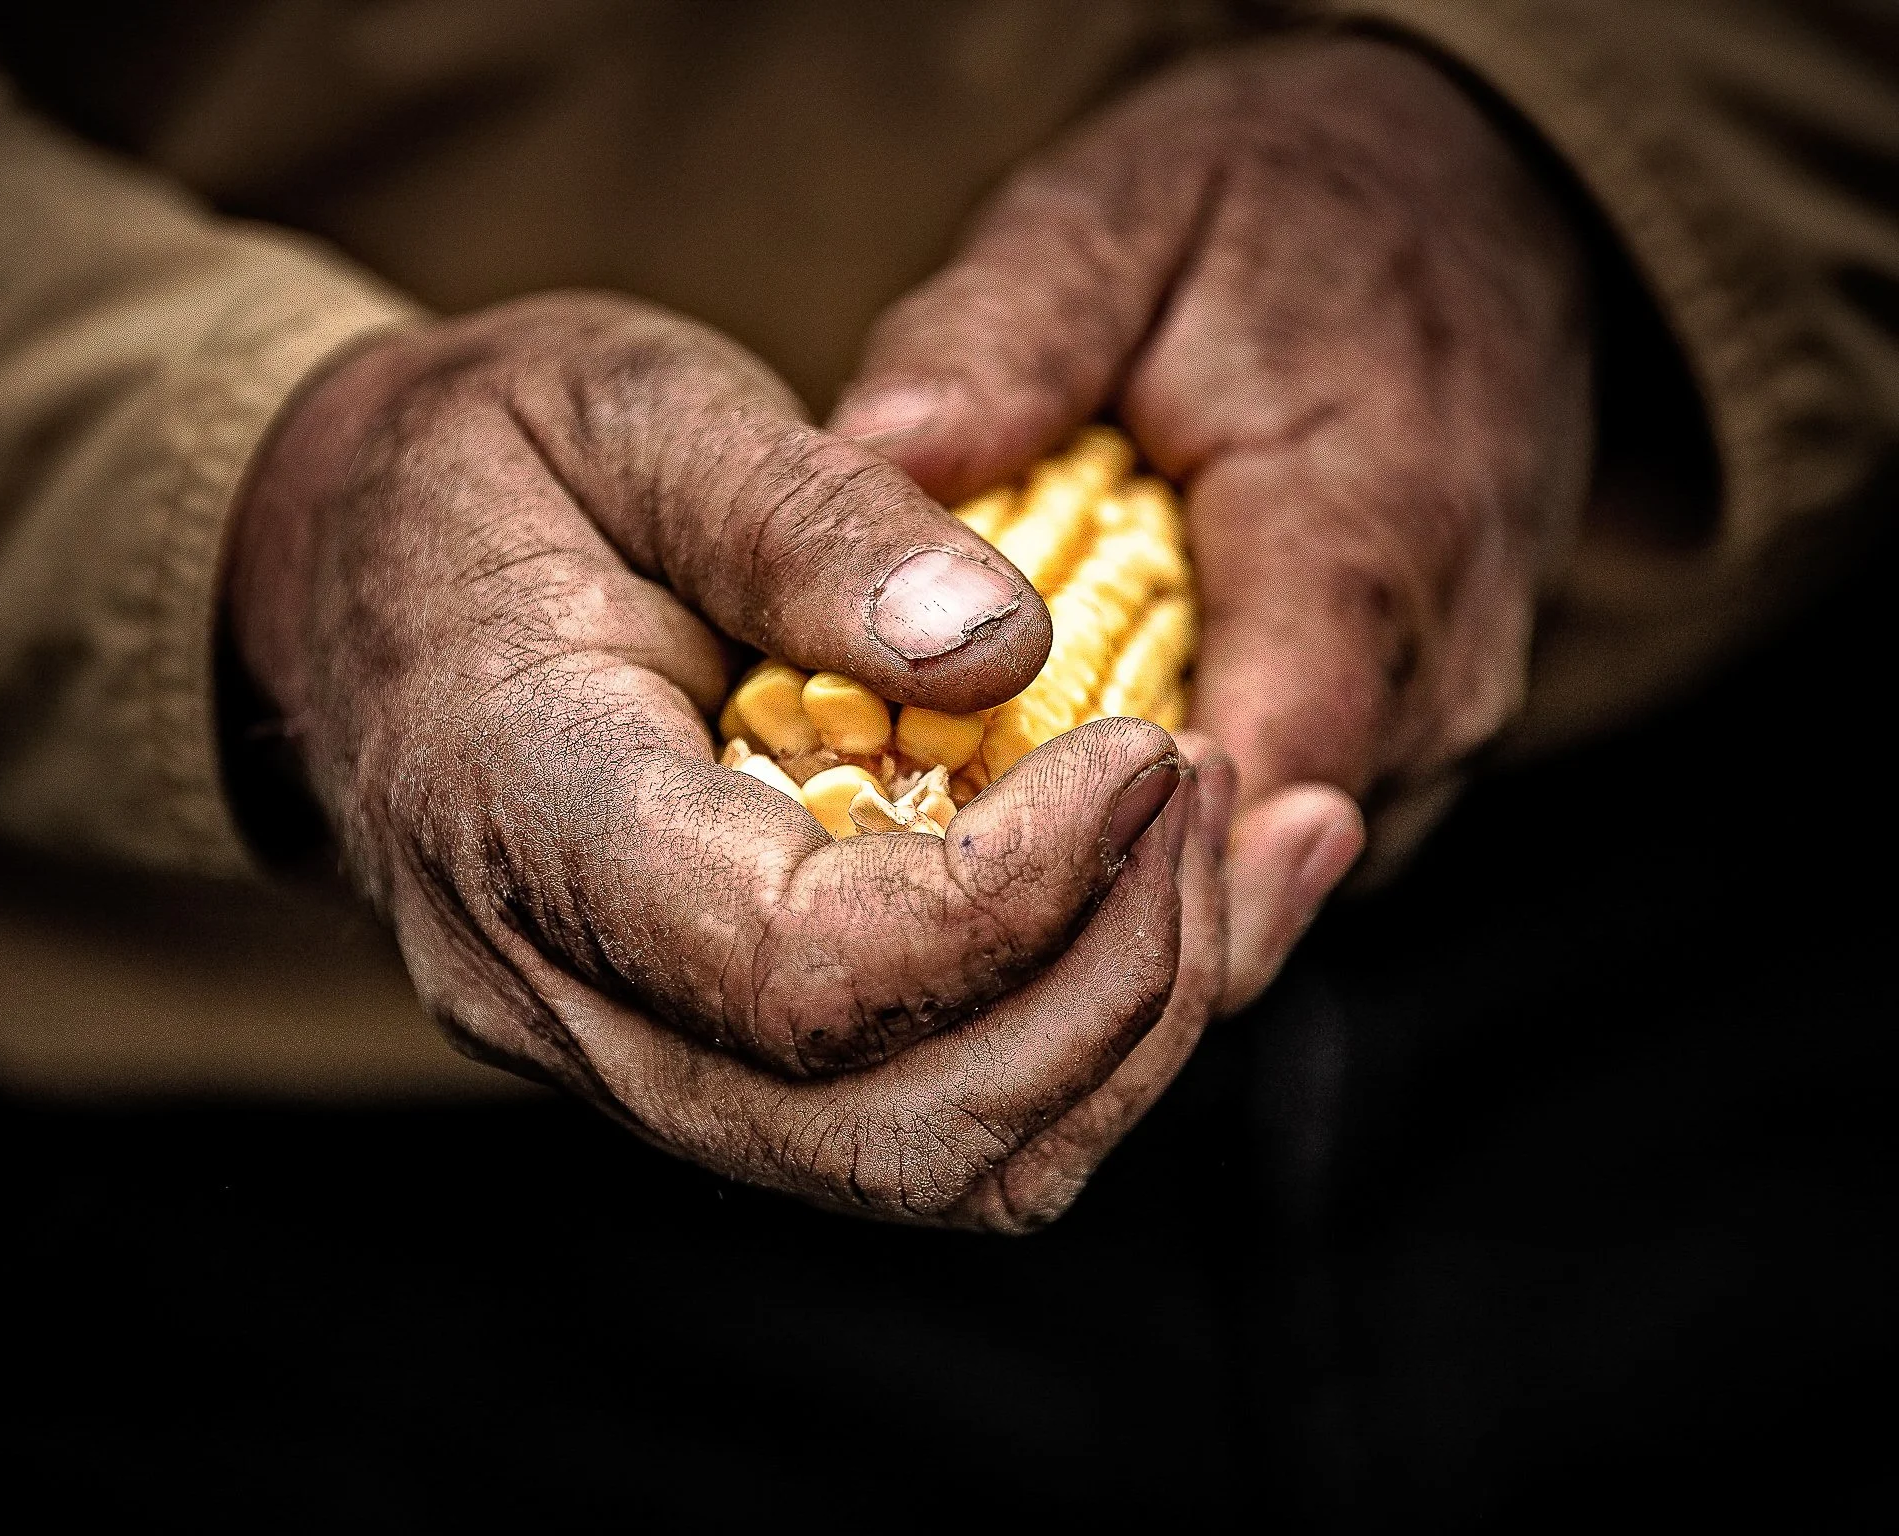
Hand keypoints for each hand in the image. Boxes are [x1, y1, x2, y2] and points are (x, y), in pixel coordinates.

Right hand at [226, 292, 1232, 1228]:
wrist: (346, 579)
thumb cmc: (478, 471)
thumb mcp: (628, 410)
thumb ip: (803, 520)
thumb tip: (1008, 653)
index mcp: (520, 819)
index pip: (795, 972)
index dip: (1015, 891)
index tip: (1149, 751)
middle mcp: (562, 999)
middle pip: (891, 1133)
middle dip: (1112, 986)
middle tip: (1207, 790)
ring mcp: (626, 1057)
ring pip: (928, 1169)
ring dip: (1116, 1033)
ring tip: (1209, 842)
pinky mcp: (700, 1058)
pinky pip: (921, 1124)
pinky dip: (1072, 1038)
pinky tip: (1153, 898)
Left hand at [834, 36, 1593, 1000]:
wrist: (1476, 190)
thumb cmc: (1280, 199)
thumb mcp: (1115, 217)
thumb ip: (1001, 340)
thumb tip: (868, 455)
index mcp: (1355, 553)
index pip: (1233, 804)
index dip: (1074, 863)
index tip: (920, 858)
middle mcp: (1432, 675)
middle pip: (1238, 867)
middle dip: (1073, 882)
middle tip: (901, 852)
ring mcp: (1441, 714)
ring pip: (1262, 864)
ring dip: (1123, 859)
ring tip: (970, 816)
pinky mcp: (1421, 725)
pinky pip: (1288, 821)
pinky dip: (1182, 818)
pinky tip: (1072, 770)